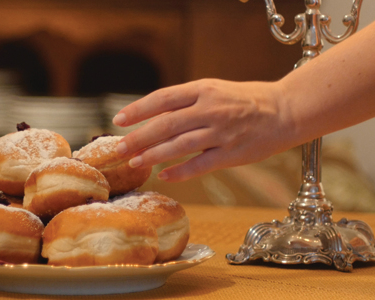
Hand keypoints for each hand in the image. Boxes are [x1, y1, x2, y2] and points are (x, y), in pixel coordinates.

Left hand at [113, 78, 295, 181]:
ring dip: (154, 155)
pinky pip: (201, 165)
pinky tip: (164, 176)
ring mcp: (222, 132)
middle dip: (139, 137)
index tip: (119, 120)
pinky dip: (181, 171)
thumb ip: (186, 102)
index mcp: (204, 89)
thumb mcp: (214, 90)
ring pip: (180, 145)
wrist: (286, 110)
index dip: (139, 110)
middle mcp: (211, 109)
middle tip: (119, 148)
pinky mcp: (233, 153)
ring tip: (134, 162)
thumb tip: (152, 115)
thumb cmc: (245, 100)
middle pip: (166, 124)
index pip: (163, 99)